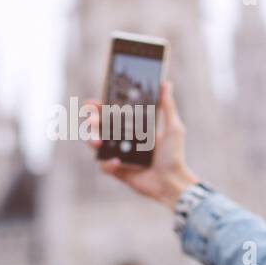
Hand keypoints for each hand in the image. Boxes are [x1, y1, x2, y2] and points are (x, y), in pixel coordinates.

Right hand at [85, 81, 199, 209]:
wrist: (172, 181)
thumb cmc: (174, 155)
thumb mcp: (173, 128)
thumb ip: (168, 106)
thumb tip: (166, 83)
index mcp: (134, 127)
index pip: (112, 113)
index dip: (99, 107)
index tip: (92, 103)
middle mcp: (124, 139)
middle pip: (99, 126)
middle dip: (91, 121)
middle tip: (92, 120)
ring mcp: (118, 154)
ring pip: (96, 144)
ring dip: (91, 139)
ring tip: (98, 141)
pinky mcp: (117, 171)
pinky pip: (103, 166)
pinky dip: (106, 163)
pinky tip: (117, 162)